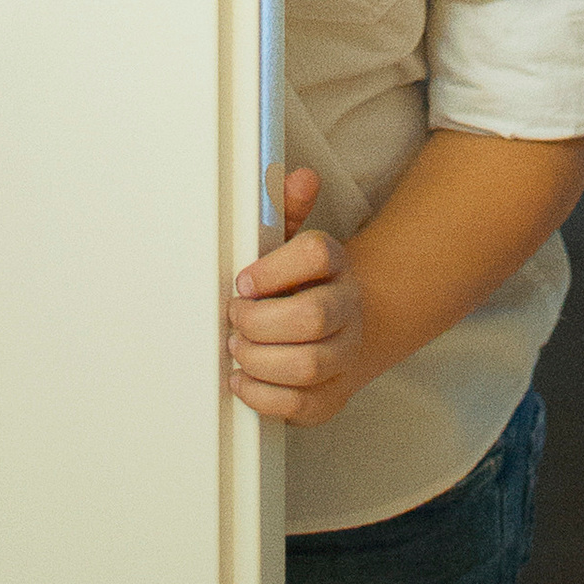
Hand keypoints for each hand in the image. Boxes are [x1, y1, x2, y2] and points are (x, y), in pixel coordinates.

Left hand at [229, 168, 368, 424]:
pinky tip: (242, 377)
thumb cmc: (303, 284)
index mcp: (336, 265)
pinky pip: (299, 406)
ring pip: (306, 366)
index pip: (316, 254)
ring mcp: (344, 356)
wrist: (345, 327)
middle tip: (235, 316)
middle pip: (311, 317)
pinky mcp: (330, 398)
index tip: (243, 280)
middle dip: (259, 321)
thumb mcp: (291, 242)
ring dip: (258, 357)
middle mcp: (348, 310)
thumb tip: (300, 177)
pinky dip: (261, 394)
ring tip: (237, 346)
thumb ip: (285, 209)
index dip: (273, 269)